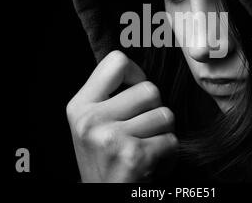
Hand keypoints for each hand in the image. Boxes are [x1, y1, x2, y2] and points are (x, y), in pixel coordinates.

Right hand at [66, 50, 177, 181]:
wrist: (103, 198)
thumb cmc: (104, 159)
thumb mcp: (92, 125)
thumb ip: (108, 97)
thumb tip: (139, 72)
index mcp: (80, 106)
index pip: (116, 61)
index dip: (136, 73)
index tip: (136, 92)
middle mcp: (90, 120)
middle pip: (149, 89)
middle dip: (155, 110)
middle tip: (142, 130)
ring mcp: (110, 138)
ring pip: (165, 114)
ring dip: (163, 133)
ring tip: (146, 146)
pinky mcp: (133, 155)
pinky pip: (171, 140)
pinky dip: (168, 154)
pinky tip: (151, 162)